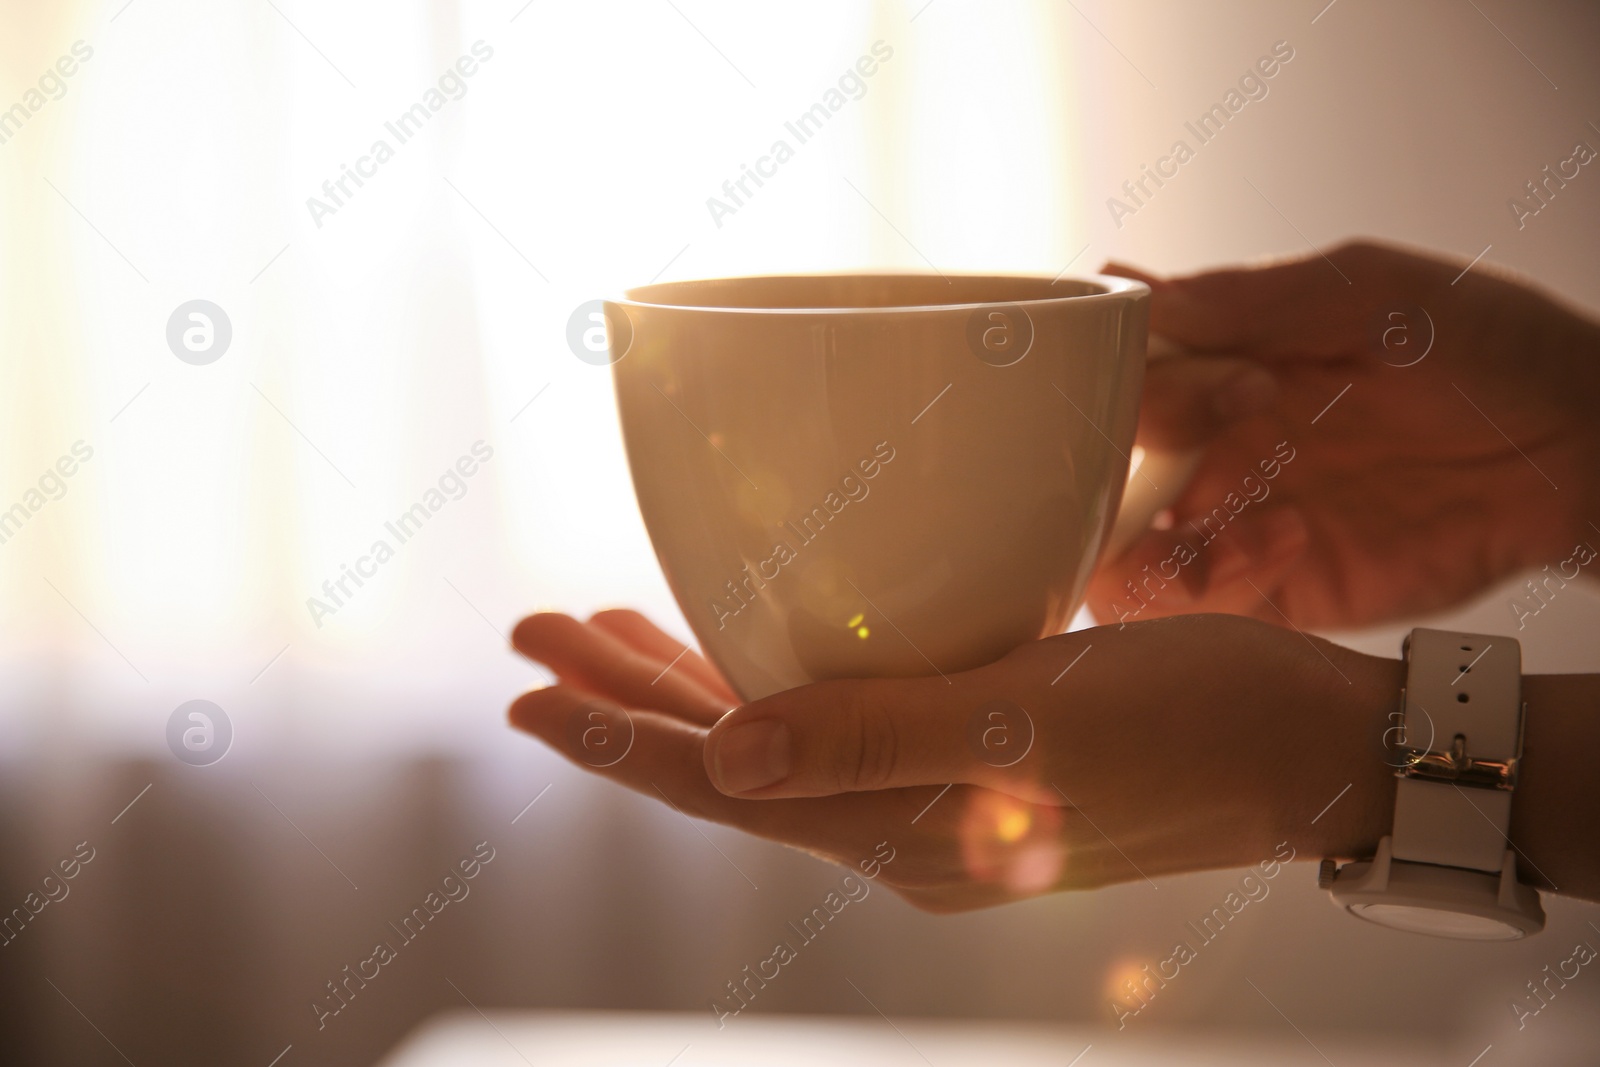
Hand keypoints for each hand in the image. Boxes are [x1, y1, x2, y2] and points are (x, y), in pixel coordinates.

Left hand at [508, 609, 1400, 910]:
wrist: (1314, 747)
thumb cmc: (1195, 724)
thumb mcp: (1036, 724)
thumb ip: (877, 743)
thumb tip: (723, 767)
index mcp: (907, 834)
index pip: (722, 788)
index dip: (615, 741)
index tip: (529, 694)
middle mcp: (905, 828)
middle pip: (729, 763)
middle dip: (625, 700)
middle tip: (536, 637)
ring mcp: (938, 797)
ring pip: (774, 742)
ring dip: (687, 687)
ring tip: (609, 633)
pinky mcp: (975, 754)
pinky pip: (838, 725)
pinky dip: (775, 683)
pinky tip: (750, 643)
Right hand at [1092, 240, 1599, 630]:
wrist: (1579, 447)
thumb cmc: (1486, 348)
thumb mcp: (1371, 295)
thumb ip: (1251, 299)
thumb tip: (1124, 287)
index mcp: (1214, 363)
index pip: (1107, 382)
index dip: (1130, 389)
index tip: (1217, 382)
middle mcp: (1208, 445)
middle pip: (1090, 479)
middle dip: (1125, 471)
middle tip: (1220, 448)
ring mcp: (1234, 521)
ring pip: (1118, 559)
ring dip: (1144, 547)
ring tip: (1223, 515)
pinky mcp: (1275, 589)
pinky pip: (1197, 607)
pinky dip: (1218, 581)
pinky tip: (1290, 537)